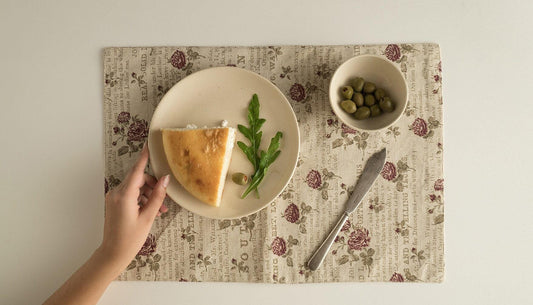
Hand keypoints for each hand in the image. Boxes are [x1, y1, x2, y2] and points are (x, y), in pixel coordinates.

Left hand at [99, 144, 168, 272]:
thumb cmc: (131, 238)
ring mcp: (113, 197)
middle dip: (152, 185)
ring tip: (160, 209)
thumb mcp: (148, 217)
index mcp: (124, 195)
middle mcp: (116, 193)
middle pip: (138, 179)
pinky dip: (141, 198)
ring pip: (135, 187)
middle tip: (164, 197)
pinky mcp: (114, 203)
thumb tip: (165, 179)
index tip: (147, 145)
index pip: (137, 171)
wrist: (113, 253)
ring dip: (148, 194)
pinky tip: (150, 209)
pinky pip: (130, 194)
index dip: (143, 157)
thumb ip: (157, 196)